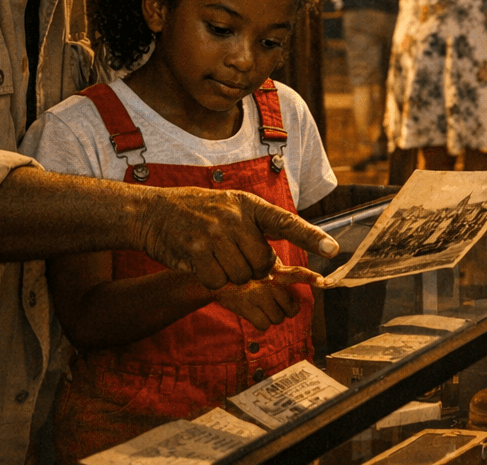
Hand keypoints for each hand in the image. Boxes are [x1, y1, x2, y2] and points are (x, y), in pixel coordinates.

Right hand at [136, 187, 338, 290]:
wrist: (154, 212)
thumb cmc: (200, 213)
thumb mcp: (232, 209)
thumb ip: (258, 229)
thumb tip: (279, 266)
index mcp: (249, 205)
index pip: (286, 222)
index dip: (311, 237)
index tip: (332, 249)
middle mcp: (234, 217)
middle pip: (263, 264)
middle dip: (254, 269)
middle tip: (236, 255)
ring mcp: (214, 234)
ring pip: (242, 276)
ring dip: (232, 275)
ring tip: (216, 256)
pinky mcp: (195, 252)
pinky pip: (219, 282)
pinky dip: (212, 279)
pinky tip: (201, 263)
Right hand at [212, 263, 322, 329]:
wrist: (217, 274)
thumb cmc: (245, 268)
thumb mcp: (264, 262)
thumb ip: (281, 271)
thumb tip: (306, 280)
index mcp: (274, 270)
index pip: (296, 272)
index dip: (310, 277)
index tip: (322, 281)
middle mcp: (267, 282)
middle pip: (290, 307)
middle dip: (286, 308)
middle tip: (277, 303)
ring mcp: (257, 295)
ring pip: (278, 318)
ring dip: (273, 316)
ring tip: (263, 306)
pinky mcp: (245, 307)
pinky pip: (263, 325)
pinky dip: (261, 322)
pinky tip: (254, 313)